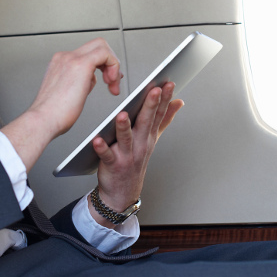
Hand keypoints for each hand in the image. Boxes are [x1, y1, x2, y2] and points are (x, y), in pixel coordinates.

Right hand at [2, 38, 123, 170]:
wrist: (43, 119)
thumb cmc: (53, 114)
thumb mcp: (66, 93)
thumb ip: (78, 82)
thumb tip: (90, 80)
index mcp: (60, 63)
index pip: (87, 53)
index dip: (102, 64)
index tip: (108, 79)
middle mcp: (65, 57)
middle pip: (96, 44)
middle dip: (110, 61)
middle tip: (113, 79)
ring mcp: (71, 59)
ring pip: (101, 46)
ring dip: (113, 65)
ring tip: (112, 85)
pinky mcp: (81, 64)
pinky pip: (105, 54)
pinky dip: (113, 66)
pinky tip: (111, 83)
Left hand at [90, 81, 183, 227]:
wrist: (122, 193)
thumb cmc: (135, 162)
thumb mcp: (153, 139)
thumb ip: (165, 119)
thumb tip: (179, 101)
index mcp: (148, 136)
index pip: (158, 114)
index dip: (165, 99)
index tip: (168, 84)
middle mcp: (140, 144)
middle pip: (146, 122)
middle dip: (151, 106)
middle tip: (154, 91)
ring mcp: (127, 155)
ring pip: (126, 138)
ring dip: (124, 127)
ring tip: (122, 115)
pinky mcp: (112, 165)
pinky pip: (106, 155)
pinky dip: (102, 148)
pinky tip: (97, 140)